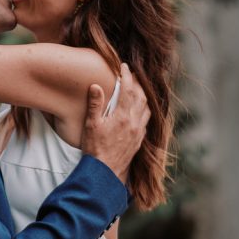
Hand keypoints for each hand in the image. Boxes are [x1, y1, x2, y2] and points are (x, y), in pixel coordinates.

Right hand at [79, 63, 148, 184]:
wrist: (105, 171)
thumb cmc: (95, 149)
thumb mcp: (91, 125)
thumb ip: (95, 104)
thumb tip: (95, 85)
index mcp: (123, 116)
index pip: (128, 89)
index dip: (126, 76)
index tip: (124, 66)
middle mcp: (134, 122)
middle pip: (141, 96)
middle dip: (137, 83)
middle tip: (131, 75)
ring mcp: (138, 131)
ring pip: (146, 108)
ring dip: (143, 96)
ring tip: (137, 89)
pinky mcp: (139, 140)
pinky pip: (146, 120)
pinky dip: (144, 109)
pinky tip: (139, 110)